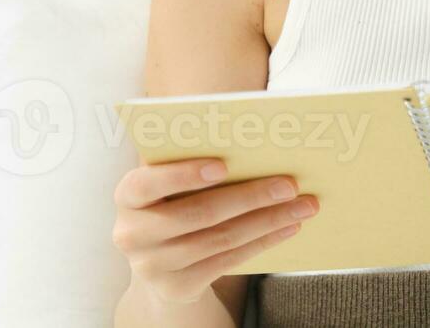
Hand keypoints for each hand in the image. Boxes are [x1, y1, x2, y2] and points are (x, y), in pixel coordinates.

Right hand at [111, 157, 318, 305]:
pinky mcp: (177, 287)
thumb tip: (250, 142)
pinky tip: (287, 227)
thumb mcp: (169, 184)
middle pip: (199, 213)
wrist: (159, 263)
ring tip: (301, 206)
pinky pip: (228, 260)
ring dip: (267, 220)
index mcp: (127, 196)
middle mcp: (132, 233)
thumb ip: (190, 162)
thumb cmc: (172, 204)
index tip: (223, 165)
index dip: (183, 174)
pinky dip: (262, 241)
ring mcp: (153, 266)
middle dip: (250, 196)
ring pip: (221, 239)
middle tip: (290, 184)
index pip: (148, 183)